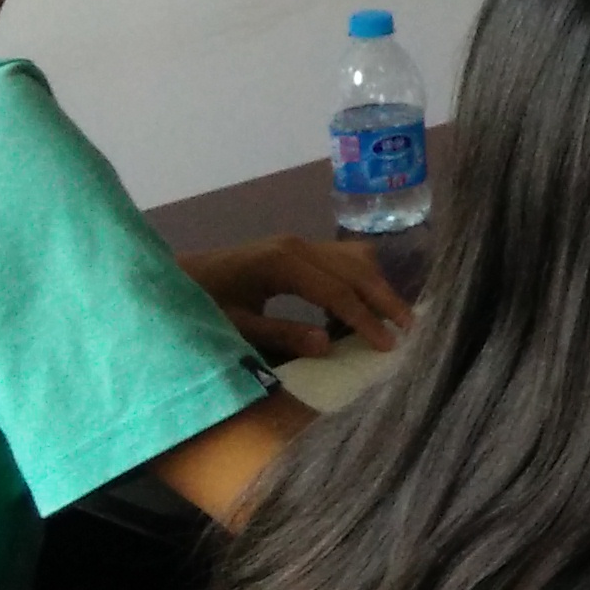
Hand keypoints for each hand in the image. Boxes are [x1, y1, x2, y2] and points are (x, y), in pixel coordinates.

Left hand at [177, 235, 416, 358]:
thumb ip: (281, 334)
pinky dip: (361, 280)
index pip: (337, 291)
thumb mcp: (236, 326)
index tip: (388, 345)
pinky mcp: (299, 248)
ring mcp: (299, 243)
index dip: (365, 319)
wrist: (179, 275)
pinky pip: (343, 258)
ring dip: (377, 285)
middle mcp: (297, 246)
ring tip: (395, 317)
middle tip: (410, 328)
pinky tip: (362, 307)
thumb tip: (328, 345)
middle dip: (384, 299)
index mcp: (282, 263)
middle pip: (356, 268)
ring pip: (356, 257)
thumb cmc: (203, 303)